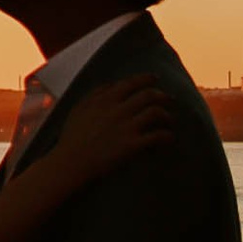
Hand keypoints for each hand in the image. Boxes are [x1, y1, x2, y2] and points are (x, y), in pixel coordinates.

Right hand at [50, 73, 177, 187]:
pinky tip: (168, 139)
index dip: (147, 79)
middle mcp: (118, 110)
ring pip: (156, 113)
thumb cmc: (72, 137)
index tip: (155, 79)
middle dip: (163, 96)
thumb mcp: (79, 108)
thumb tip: (112, 84)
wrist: (71, 162)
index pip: (132, 82)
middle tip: (171, 100)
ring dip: (167, 116)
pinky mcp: (132, 145)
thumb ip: (95, 93)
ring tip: (170, 121)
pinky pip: (158, 136)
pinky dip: (167, 136)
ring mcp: (126, 127)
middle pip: (149, 95)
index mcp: (105, 99)